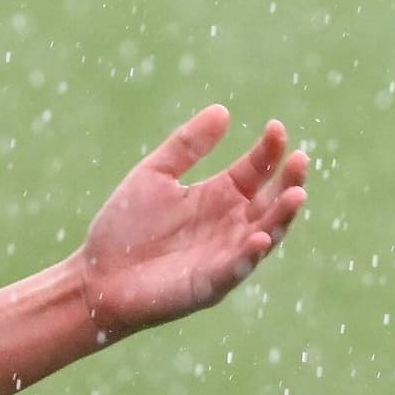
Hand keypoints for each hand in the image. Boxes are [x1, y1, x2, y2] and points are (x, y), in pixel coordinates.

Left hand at [73, 105, 308, 339]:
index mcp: (221, 196)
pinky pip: (235, 269)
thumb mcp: (155, 175)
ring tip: (295, 195)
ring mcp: (225, 255)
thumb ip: (187, 146)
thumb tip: (223, 110)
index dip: (269, 150)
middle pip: (271, 201)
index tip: (276, 127)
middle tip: (299, 159)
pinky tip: (259, 238)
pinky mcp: (209, 284)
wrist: (96, 275)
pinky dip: (249, 255)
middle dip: (289, 182)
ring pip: (265, 235)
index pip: (256, 170)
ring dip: (281, 217)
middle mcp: (231, 224)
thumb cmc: (126, 226)